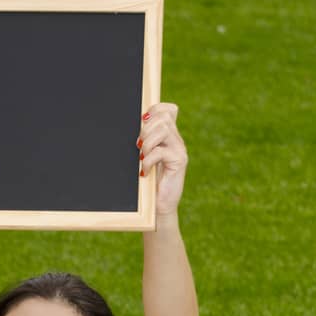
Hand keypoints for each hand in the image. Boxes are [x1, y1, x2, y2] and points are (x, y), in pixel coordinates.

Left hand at [139, 102, 187, 217]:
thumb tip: (135, 127)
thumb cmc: (149, 183)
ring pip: (163, 129)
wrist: (159, 205)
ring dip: (147, 143)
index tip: (142, 123)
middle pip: (163, 117)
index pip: (168, 109)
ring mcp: (180, 150)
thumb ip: (145, 142)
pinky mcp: (179, 161)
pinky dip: (148, 160)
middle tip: (139, 146)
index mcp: (168, 136)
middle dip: (146, 129)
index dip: (155, 110)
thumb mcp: (146, 158)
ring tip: (142, 158)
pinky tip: (144, 171)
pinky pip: (160, 151)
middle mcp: (176, 140)